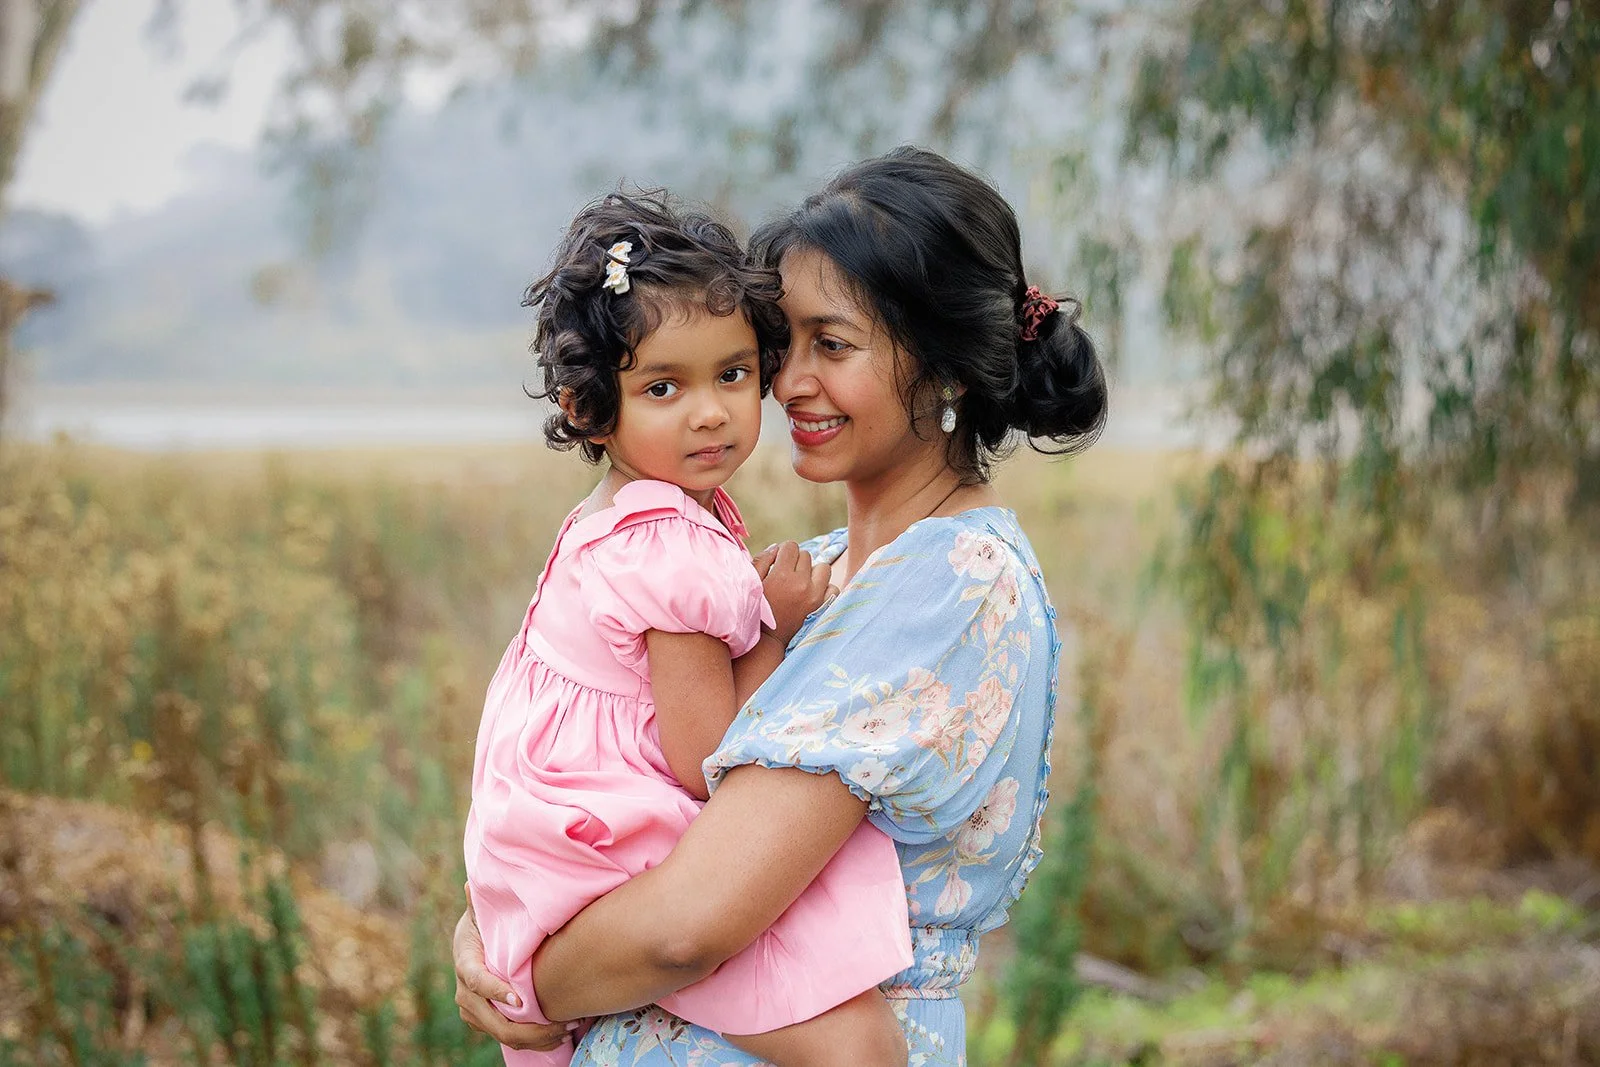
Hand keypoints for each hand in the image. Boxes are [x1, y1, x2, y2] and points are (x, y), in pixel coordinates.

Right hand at [453, 886, 575, 1051]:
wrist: (474, 945)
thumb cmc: (484, 924)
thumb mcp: (481, 911)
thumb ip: (479, 900)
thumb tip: (471, 883)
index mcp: (465, 963)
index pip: (477, 982)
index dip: (496, 992)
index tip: (520, 1000)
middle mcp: (465, 993)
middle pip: (494, 1021)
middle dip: (529, 1026)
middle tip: (561, 1021)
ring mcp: (474, 1011)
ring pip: (503, 1034)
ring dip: (536, 1037)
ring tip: (567, 1028)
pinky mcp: (485, 1021)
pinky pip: (508, 1038)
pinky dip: (533, 1041)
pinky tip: (559, 1035)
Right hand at [752, 541, 832, 643]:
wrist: (767, 642)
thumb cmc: (755, 610)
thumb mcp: (752, 583)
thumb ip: (762, 560)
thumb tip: (777, 547)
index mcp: (782, 575)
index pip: (791, 546)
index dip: (783, 552)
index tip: (778, 562)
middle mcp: (801, 583)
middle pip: (806, 555)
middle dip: (796, 562)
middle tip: (787, 575)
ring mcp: (815, 596)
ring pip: (823, 568)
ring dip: (813, 572)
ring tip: (802, 583)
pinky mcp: (823, 608)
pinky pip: (832, 588)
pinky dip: (824, 588)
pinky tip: (812, 594)